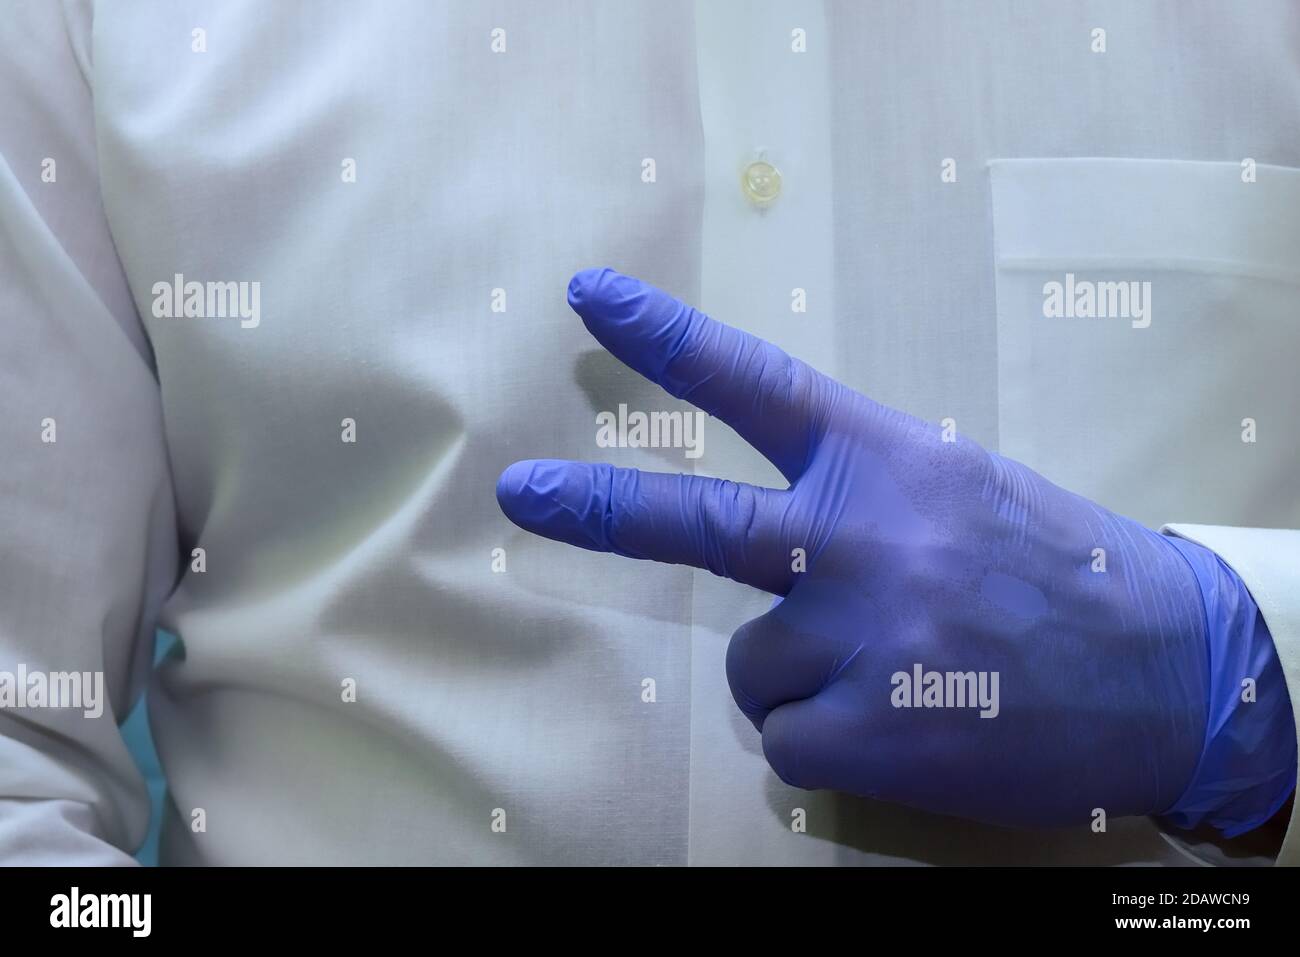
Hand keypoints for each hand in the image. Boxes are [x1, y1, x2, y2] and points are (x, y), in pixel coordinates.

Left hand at [496, 268, 1294, 831]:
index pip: (758, 386)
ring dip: (804, 676)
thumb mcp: (962, 494)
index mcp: (888, 463)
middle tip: (524, 492)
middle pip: (696, 521)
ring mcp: (858, 635)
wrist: (1167, 672)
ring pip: (755, 665)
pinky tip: (905, 723)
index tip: (590, 297)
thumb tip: (767, 547)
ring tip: (899, 673)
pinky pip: (783, 738)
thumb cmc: (1056, 572)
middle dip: (599, 507)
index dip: (667, 340)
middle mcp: (859, 538)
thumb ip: (864, 499)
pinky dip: (827, 739)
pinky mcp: (862, 728)